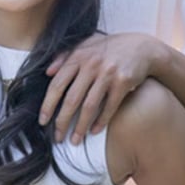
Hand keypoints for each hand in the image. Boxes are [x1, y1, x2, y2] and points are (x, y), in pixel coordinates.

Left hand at [39, 32, 158, 143]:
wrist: (141, 47)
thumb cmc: (109, 48)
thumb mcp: (85, 44)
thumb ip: (64, 56)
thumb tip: (47, 72)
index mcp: (78, 56)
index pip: (57, 84)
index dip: (48, 104)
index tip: (43, 121)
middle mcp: (91, 64)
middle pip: (72, 99)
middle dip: (62, 121)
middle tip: (58, 137)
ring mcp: (107, 74)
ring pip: (90, 106)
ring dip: (81, 126)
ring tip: (75, 140)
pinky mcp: (123, 82)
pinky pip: (109, 107)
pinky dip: (101, 121)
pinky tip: (94, 131)